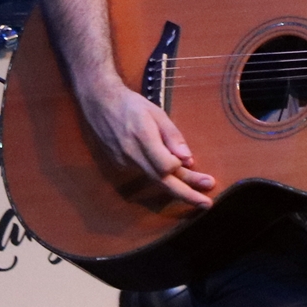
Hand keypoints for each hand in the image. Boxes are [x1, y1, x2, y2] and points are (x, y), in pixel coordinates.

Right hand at [76, 80, 216, 207]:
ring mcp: (123, 162)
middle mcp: (132, 154)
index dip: (182, 169)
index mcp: (143, 137)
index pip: (166, 166)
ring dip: (176, 185)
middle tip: (207, 203)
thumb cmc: (132, 105)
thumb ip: (173, 136)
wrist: (99, 103)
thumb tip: (187, 159)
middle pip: (162, 182)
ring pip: (154, 180)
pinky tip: (167, 168)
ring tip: (197, 188)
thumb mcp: (157, 113)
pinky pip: (144, 173)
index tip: (193, 165)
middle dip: (186, 194)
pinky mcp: (119, 165)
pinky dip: (158, 173)